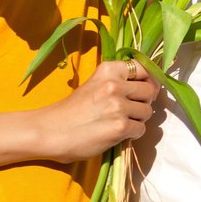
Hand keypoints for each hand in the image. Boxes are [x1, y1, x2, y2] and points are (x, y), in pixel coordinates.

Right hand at [35, 60, 157, 161]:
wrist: (50, 131)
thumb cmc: (70, 111)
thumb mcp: (93, 85)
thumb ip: (115, 82)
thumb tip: (143, 88)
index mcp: (108, 70)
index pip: (143, 67)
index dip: (148, 79)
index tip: (143, 88)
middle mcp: (115, 85)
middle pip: (150, 90)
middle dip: (144, 101)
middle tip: (131, 109)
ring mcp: (119, 106)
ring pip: (148, 112)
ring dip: (138, 119)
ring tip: (121, 122)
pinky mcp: (120, 127)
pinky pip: (141, 129)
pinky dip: (133, 134)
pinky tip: (118, 134)